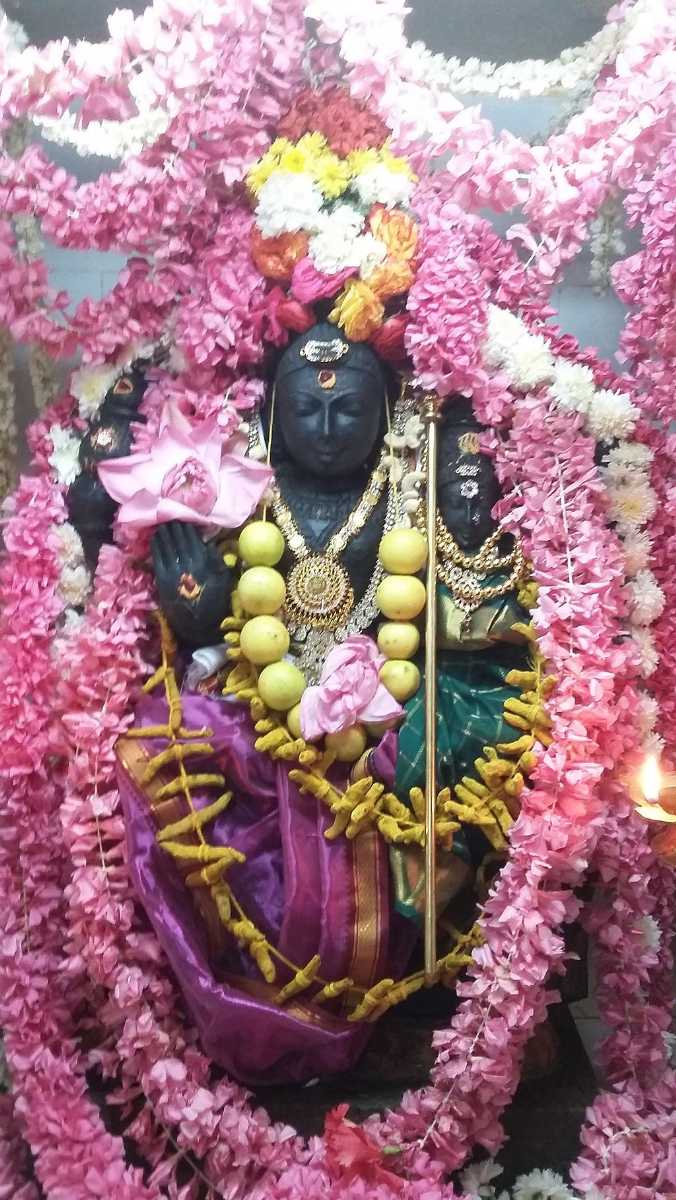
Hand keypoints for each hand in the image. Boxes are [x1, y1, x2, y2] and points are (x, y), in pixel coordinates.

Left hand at [152, 520, 232, 646]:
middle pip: (177, 539)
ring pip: (165, 545)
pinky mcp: (161, 579)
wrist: (200, 623)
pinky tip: (155, 539)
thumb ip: (216, 559)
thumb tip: (206, 543)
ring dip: (163, 533)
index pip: (191, 537)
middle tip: (170, 518)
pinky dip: (156, 546)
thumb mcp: (223, 578)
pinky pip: (157, 558)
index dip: (186, 526)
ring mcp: (172, 570)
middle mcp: (186, 563)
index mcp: (202, 561)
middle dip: (173, 527)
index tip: (184, 519)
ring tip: (162, 526)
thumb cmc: (215, 601)